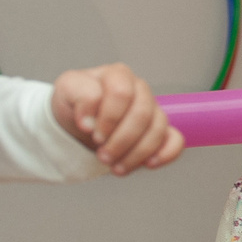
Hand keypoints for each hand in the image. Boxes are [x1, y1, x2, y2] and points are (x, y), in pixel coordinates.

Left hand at [52, 64, 185, 174]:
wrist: (76, 124)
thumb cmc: (74, 105)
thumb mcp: (66, 90)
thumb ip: (79, 96)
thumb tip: (90, 122)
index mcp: (118, 75)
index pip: (122, 93)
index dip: (108, 117)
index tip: (90, 132)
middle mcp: (139, 90)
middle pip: (142, 114)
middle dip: (121, 140)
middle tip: (102, 155)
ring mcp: (153, 110)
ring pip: (158, 130)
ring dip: (136, 153)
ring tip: (115, 166)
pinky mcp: (161, 131)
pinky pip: (175, 140)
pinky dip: (166, 154)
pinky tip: (149, 164)